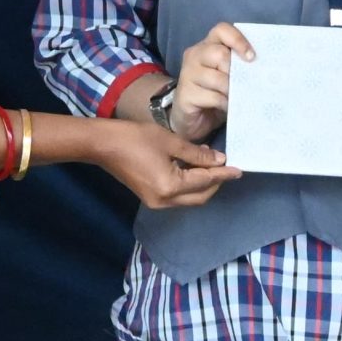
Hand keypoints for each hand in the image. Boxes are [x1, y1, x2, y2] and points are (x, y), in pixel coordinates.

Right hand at [96, 120, 241, 209]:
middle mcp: (165, 201)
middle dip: (215, 183)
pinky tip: (193, 167)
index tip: (239, 168)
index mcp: (171, 187)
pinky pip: (178, 195)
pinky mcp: (150, 197)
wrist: (102, 144)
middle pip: (200, 197)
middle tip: (227, 166)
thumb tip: (218, 160)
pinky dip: (189, 184)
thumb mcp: (170, 141)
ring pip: (189, 198)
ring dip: (203, 184)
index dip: (223, 174)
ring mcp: (156, 202)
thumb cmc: (135, 138)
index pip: (205, 181)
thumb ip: (196, 154)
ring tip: (211, 163)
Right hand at [170, 22, 254, 141]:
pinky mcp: (185, 94)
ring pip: (217, 78)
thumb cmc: (216, 93)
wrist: (193, 119)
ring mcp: (187, 74)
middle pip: (220, 54)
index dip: (238, 40)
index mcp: (207, 45)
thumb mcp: (228, 76)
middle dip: (236, 72)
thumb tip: (263, 69)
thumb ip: (239, 67)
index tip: (252, 57)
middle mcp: (195, 55)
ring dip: (232, 91)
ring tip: (237, 98)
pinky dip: (225, 104)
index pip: (222, 30)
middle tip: (243, 84)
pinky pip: (213, 97)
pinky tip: (227, 108)